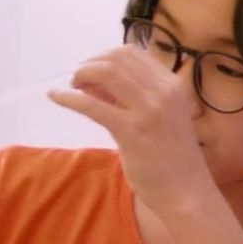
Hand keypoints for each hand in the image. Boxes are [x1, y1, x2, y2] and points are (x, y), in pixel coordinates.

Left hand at [49, 46, 213, 216]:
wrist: (187, 190)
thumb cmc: (174, 157)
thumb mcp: (160, 118)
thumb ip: (132, 98)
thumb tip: (95, 82)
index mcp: (173, 85)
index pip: (133, 53)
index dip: (105, 56)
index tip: (93, 72)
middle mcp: (164, 91)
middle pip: (117, 57)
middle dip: (91, 63)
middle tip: (79, 80)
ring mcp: (149, 110)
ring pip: (106, 72)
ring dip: (82, 74)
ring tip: (72, 87)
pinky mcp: (131, 130)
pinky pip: (91, 105)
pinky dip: (68, 98)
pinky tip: (55, 97)